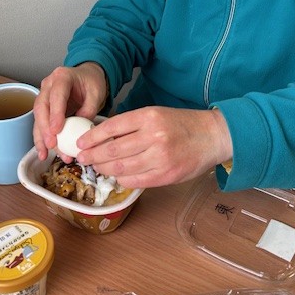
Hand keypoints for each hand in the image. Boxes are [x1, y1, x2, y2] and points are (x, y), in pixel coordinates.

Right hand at [33, 62, 107, 160]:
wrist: (87, 77)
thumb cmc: (91, 82)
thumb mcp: (96, 92)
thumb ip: (89, 109)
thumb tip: (80, 129)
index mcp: (62, 77)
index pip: (56, 95)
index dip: (55, 113)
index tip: (57, 130)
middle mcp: (48, 85)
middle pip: (41, 107)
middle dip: (44, 128)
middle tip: (51, 144)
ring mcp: (44, 95)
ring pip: (37, 117)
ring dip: (40, 137)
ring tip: (45, 153)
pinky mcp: (44, 108)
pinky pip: (40, 123)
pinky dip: (42, 138)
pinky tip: (44, 151)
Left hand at [75, 106, 231, 187]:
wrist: (213, 136)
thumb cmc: (183, 124)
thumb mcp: (157, 114)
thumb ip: (133, 124)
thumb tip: (103, 136)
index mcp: (149, 116)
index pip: (112, 127)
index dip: (92, 137)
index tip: (81, 143)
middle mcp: (153, 136)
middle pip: (112, 149)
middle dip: (93, 155)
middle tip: (83, 158)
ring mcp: (160, 158)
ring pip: (121, 167)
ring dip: (104, 169)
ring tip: (97, 167)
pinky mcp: (166, 175)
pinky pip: (135, 180)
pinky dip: (122, 179)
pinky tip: (117, 176)